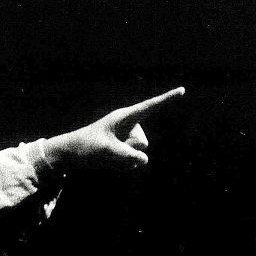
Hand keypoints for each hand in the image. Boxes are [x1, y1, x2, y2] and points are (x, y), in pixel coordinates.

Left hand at [39, 88, 185, 173]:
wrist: (72, 154)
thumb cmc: (87, 147)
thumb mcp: (106, 152)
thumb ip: (127, 156)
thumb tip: (144, 160)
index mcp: (125, 117)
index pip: (150, 107)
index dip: (167, 99)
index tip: (183, 90)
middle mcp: (130, 126)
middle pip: (142, 144)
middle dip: (128, 152)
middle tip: (107, 149)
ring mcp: (129, 138)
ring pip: (139, 155)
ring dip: (123, 161)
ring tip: (106, 155)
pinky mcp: (127, 150)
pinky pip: (133, 162)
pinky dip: (121, 166)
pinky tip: (109, 161)